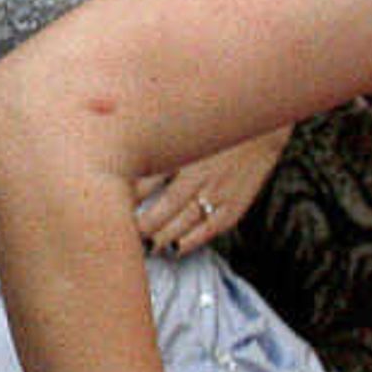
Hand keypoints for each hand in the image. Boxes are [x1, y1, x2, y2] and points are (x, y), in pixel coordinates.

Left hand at [133, 128, 287, 257]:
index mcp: (179, 155)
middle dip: (140, 228)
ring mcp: (217, 192)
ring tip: (146, 247)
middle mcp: (196, 176)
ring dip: (161, 239)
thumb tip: (125, 168)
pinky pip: (210, 229)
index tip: (113, 213)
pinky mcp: (235, 205)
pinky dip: (192, 241)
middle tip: (125, 238)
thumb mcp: (178, 130)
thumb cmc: (212, 125)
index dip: (125, 204)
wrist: (259, 122)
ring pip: (182, 224)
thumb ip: (154, 149)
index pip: (142, 187)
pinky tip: (177, 249)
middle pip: (160, 212)